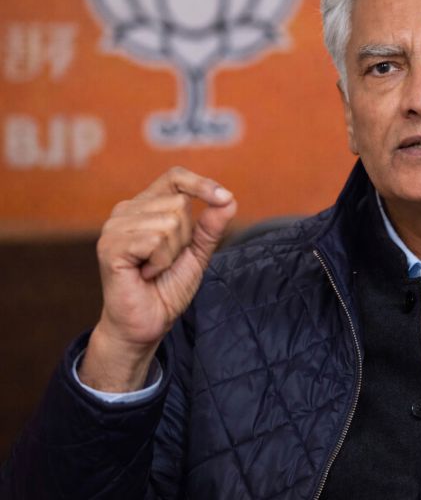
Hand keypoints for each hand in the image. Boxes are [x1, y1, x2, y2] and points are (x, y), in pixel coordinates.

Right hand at [79, 167, 236, 391]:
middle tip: (166, 261)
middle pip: (179, 204)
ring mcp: (114, 227)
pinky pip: (155, 240)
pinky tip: (146, 274)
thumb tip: (229, 199)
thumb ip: (211, 226)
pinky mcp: (110, 246)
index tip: (224, 198)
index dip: (201, 183)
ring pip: (169, 222)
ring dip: (171, 253)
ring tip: (155, 269)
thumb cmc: (167, 287)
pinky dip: (160, 262)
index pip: (175, 177)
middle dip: (184, 238)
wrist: (147, 323)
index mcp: (146, 206)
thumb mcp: (197, 253)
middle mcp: (126, 211)